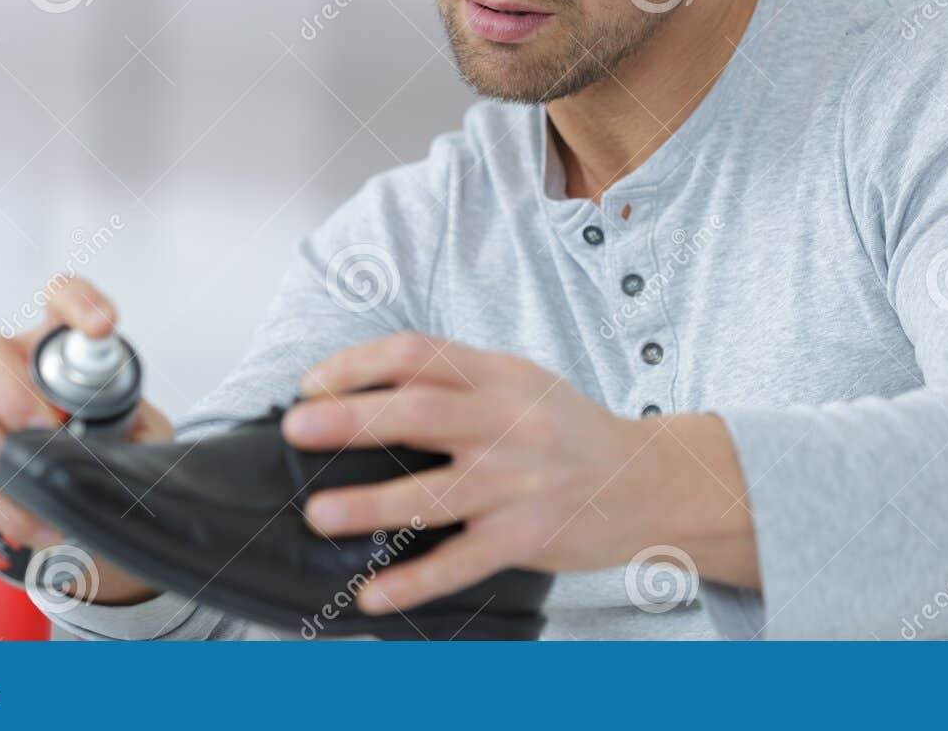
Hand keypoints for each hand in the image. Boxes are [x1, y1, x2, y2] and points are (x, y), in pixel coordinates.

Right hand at [0, 276, 173, 604]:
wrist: (82, 476)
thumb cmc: (110, 438)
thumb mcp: (143, 432)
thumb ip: (146, 431)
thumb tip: (138, 448)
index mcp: (62, 342)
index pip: (62, 297)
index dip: (79, 303)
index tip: (103, 326)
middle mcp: (14, 359)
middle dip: (12, 393)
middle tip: (45, 429)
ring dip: (2, 455)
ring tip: (43, 487)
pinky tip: (31, 521)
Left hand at [282, 333, 757, 613]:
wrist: (649, 482)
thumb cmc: (570, 432)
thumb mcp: (521, 384)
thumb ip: (457, 382)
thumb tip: (366, 390)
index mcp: (499, 377)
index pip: (419, 354)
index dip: (360, 364)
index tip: (314, 382)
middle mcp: (508, 423)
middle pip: (418, 413)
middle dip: (351, 419)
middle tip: (298, 428)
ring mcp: (519, 482)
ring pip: (434, 493)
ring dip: (370, 505)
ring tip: (319, 514)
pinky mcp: (528, 536)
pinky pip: (463, 561)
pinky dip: (414, 580)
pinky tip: (373, 594)